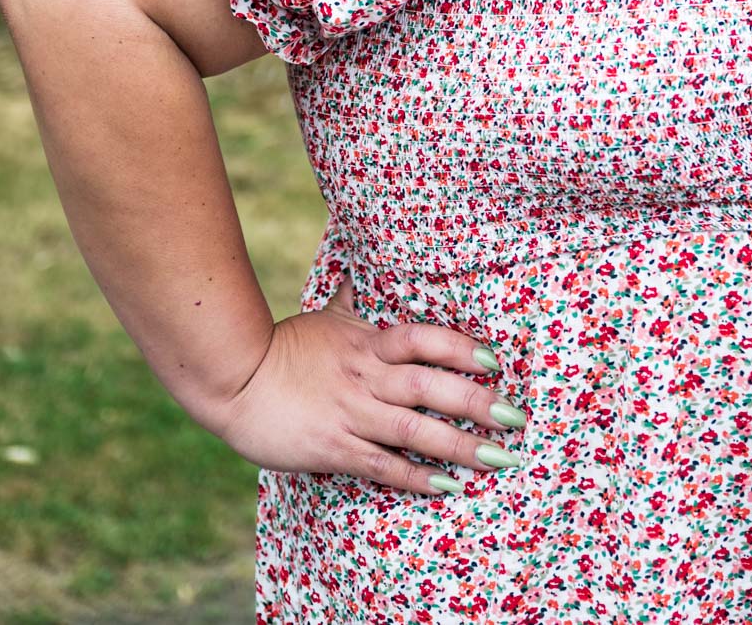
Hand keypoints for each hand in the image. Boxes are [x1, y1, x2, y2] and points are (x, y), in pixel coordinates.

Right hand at [210, 276, 526, 493]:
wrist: (234, 381)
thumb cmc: (283, 347)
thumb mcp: (324, 317)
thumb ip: (351, 300)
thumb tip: (357, 266)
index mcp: (367, 341)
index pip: (422, 338)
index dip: (460, 347)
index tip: (495, 359)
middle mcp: (366, 375)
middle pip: (429, 385)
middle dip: (476, 401)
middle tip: (517, 417)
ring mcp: (351, 413)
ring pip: (414, 429)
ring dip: (459, 445)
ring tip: (498, 458)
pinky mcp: (334, 448)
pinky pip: (383, 465)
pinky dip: (417, 476)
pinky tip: (447, 485)